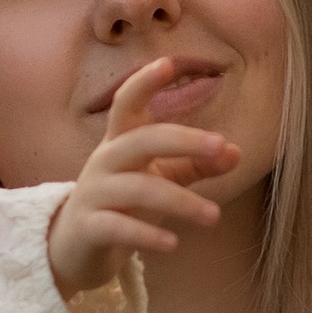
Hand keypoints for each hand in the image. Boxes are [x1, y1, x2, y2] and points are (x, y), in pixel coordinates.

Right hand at [45, 55, 237, 305]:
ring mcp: (93, 194)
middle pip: (141, 140)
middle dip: (183, 140)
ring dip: (180, 201)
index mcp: (120, 142)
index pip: (127, 103)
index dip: (144, 83)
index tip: (168, 63)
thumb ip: (196, 165)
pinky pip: (118, 228)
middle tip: (222, 146)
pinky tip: (173, 244)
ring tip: (213, 216)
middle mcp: (104, 162)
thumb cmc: (124, 205)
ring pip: (137, 188)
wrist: (75, 249)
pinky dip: (147, 235)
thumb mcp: (161, 180)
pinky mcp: (89, 228)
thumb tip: (236, 152)